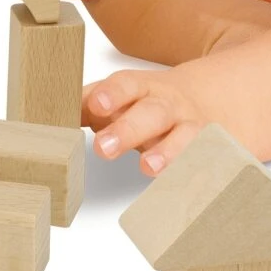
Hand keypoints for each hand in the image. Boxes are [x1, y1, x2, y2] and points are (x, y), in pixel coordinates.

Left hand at [82, 67, 211, 176]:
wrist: (216, 93)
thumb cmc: (153, 101)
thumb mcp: (123, 96)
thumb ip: (90, 105)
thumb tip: (54, 115)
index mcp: (144, 88)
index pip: (127, 85)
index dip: (112, 94)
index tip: (96, 105)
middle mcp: (170, 106)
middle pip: (152, 113)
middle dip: (128, 130)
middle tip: (103, 148)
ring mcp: (195, 128)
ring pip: (186, 137)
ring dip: (167, 153)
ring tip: (147, 167)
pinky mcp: (215, 151)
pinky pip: (213, 162)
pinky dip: (204, 172)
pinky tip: (190, 185)